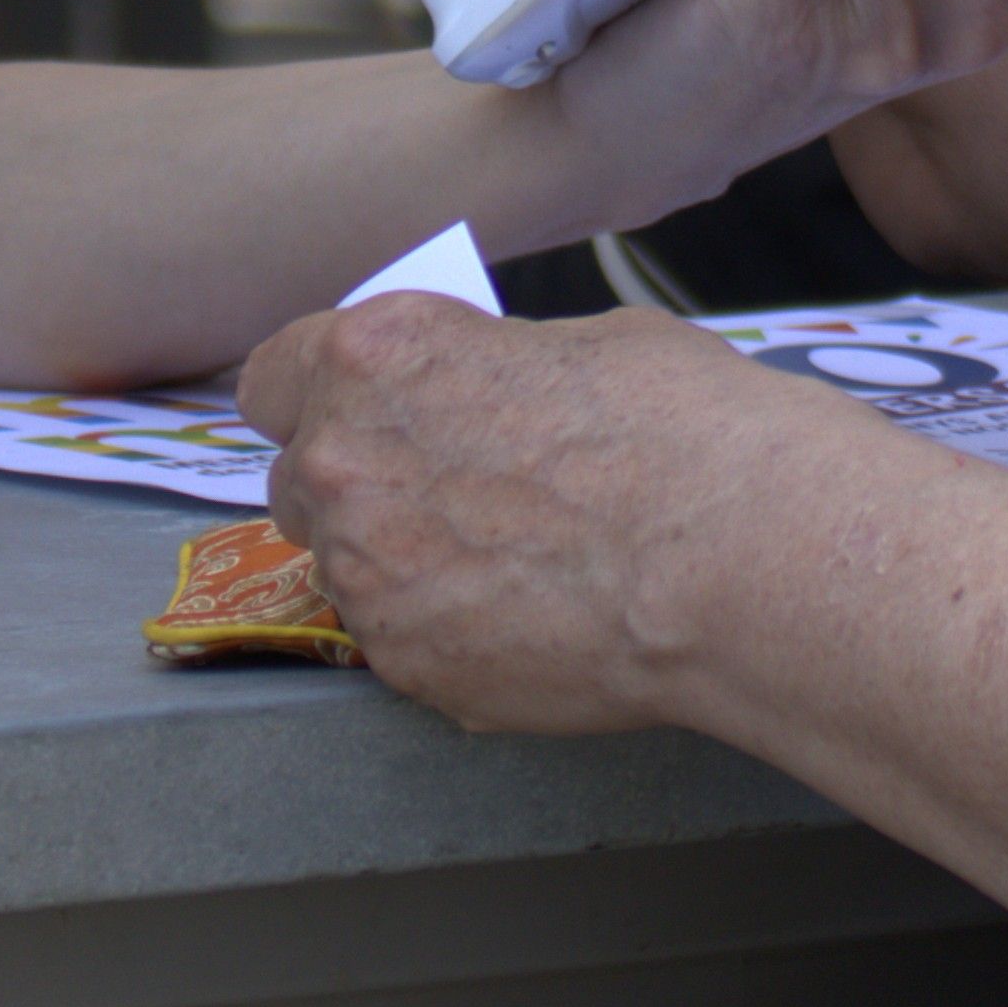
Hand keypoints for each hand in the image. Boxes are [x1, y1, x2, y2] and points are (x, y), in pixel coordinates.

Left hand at [243, 296, 808, 733]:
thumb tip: (477, 398)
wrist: (735, 555)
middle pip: (297, 480)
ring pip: (343, 567)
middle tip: (441, 498)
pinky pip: (397, 640)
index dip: (317, 400)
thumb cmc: (679, 427)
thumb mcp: (574, 343)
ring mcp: (366, 572)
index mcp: (373, 356)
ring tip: (501, 566)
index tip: (357, 417)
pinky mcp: (405, 663)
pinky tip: (526, 616)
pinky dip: (442, 631)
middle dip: (355, 487)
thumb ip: (481, 372)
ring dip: (395, 563)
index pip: (273, 378)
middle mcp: (343, 460)